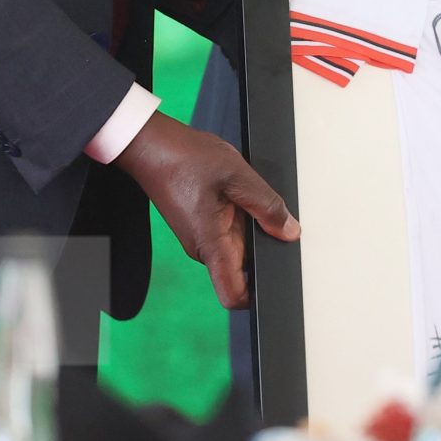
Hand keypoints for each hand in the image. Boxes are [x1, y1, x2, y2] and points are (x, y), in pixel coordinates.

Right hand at [115, 111, 296, 307]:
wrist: (152, 146)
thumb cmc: (185, 159)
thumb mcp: (237, 176)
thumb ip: (266, 206)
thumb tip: (289, 231)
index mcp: (211, 244)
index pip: (233, 295)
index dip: (258, 295)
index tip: (278, 279)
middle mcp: (204, 249)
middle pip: (241, 269)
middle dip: (262, 252)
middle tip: (276, 224)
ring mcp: (200, 238)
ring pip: (236, 248)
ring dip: (251, 231)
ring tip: (255, 202)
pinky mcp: (199, 225)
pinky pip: (227, 232)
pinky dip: (240, 219)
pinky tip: (241, 195)